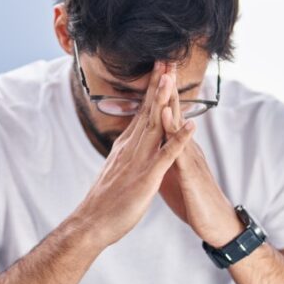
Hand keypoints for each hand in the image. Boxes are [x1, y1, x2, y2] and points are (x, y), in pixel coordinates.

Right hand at [70, 62, 196, 248]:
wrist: (92, 223)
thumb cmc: (105, 201)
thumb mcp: (117, 170)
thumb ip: (126, 154)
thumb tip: (129, 142)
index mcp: (127, 146)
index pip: (142, 112)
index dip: (152, 89)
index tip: (160, 69)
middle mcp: (132, 148)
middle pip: (148, 110)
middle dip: (159, 84)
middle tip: (167, 59)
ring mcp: (139, 161)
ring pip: (155, 125)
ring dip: (165, 101)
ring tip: (173, 79)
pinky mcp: (147, 178)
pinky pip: (166, 156)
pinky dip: (179, 140)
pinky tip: (191, 127)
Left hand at [158, 64, 243, 247]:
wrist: (216, 224)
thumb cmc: (195, 200)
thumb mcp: (174, 175)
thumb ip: (164, 157)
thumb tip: (152, 147)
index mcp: (179, 149)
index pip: (170, 116)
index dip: (162, 94)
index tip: (155, 71)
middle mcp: (187, 148)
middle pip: (176, 112)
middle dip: (169, 87)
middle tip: (163, 59)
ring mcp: (191, 159)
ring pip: (179, 126)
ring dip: (172, 101)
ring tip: (165, 78)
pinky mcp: (192, 174)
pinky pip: (180, 149)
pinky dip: (173, 131)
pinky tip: (166, 116)